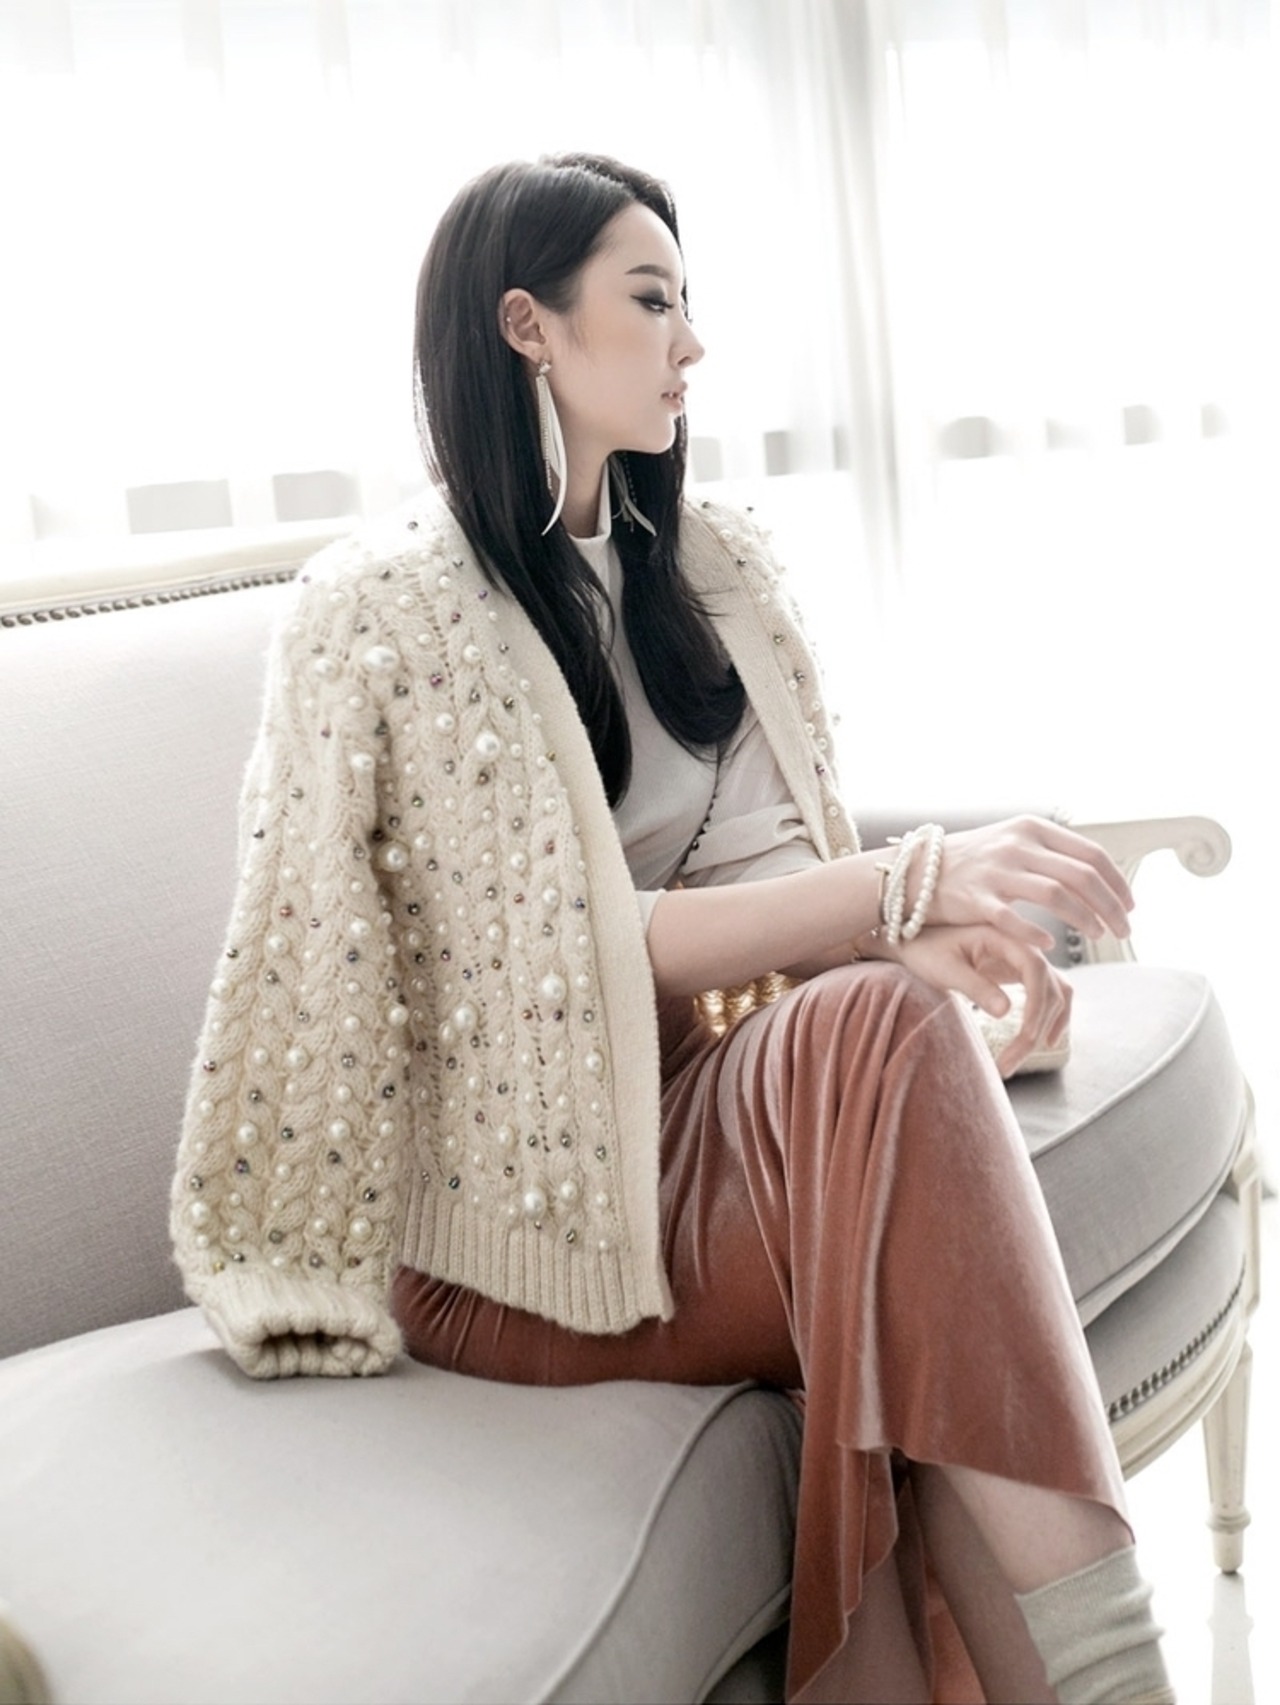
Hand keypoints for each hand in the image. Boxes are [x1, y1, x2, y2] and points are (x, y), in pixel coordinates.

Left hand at [881, 923, 1072, 1078]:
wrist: (916, 943)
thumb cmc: (926, 951)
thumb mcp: (946, 969)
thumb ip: (975, 986)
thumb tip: (1006, 1011)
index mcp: (1003, 936)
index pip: (1036, 970)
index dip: (1037, 1005)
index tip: (1026, 1035)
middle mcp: (1021, 946)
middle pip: (1048, 988)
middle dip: (1035, 1028)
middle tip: (1009, 1063)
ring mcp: (1024, 960)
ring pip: (1054, 995)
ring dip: (1044, 1028)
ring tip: (1018, 1059)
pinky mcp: (1021, 974)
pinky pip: (1049, 996)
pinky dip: (1053, 1018)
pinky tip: (1048, 1042)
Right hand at [928, 816, 1133, 948]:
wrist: (916, 870)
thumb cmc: (973, 862)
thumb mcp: (1012, 840)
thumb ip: (1050, 852)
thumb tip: (1098, 871)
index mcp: (1032, 828)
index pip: (1091, 854)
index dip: (1117, 883)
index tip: (1130, 906)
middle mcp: (1016, 845)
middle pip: (1081, 876)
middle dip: (1111, 907)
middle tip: (1124, 930)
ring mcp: (995, 871)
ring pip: (1056, 895)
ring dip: (1084, 919)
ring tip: (1098, 936)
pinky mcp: (974, 898)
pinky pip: (1013, 918)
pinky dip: (1035, 932)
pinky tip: (1049, 944)